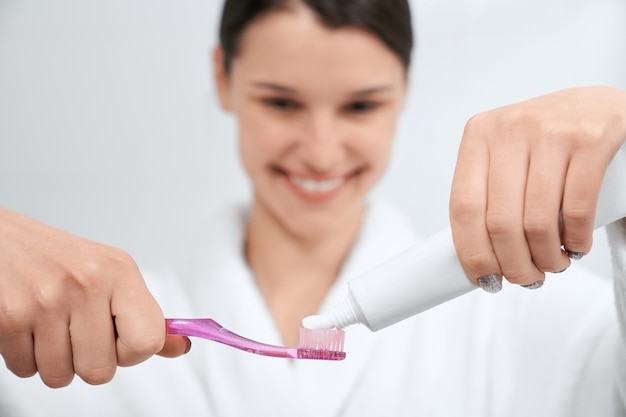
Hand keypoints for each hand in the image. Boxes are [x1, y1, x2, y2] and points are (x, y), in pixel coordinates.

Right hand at [0, 208, 189, 386]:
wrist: (3, 240)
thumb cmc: (60, 260)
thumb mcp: (112, 275)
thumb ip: (145, 316)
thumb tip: (181, 346)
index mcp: (119, 271)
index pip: (148, 341)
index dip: (132, 352)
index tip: (119, 339)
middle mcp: (86, 283)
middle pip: (101, 371)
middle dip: (88, 360)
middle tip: (77, 331)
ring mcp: (46, 301)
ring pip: (61, 376)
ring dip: (55, 362)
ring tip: (51, 327)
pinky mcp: (9, 318)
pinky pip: (25, 371)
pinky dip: (26, 358)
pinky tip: (29, 327)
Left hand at [449, 86, 625, 290]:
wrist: (599, 106)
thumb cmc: (545, 140)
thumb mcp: (505, 154)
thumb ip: (487, 192)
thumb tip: (475, 255)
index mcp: (479, 134)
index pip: (464, 207)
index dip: (472, 252)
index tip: (484, 278)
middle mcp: (510, 129)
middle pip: (500, 221)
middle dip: (513, 264)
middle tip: (526, 278)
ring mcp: (551, 131)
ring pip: (538, 221)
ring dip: (545, 258)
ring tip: (552, 265)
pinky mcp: (591, 140)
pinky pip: (577, 209)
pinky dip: (575, 240)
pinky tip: (575, 247)